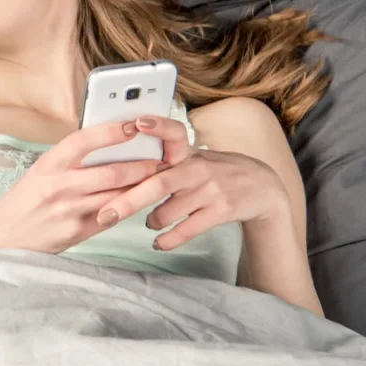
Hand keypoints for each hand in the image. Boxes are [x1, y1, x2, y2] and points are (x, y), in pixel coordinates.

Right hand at [0, 122, 166, 255]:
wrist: (3, 237)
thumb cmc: (25, 200)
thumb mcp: (41, 172)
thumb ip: (70, 161)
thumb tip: (108, 147)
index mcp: (48, 165)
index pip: (82, 141)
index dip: (110, 132)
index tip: (133, 126)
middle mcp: (58, 186)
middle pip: (111, 172)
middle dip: (143, 166)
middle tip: (161, 160)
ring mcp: (69, 210)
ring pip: (117, 196)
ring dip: (142, 188)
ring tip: (158, 180)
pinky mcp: (77, 232)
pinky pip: (112, 217)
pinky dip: (127, 207)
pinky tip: (138, 201)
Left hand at [97, 115, 289, 249]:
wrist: (260, 187)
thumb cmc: (211, 172)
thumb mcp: (192, 158)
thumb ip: (162, 161)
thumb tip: (116, 170)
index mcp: (187, 152)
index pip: (173, 132)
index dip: (157, 126)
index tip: (137, 122)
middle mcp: (197, 168)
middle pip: (157, 184)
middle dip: (127, 201)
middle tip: (104, 215)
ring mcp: (210, 190)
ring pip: (167, 211)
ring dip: (152, 221)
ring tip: (149, 222)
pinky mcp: (221, 210)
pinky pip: (187, 230)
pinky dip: (168, 240)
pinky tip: (158, 243)